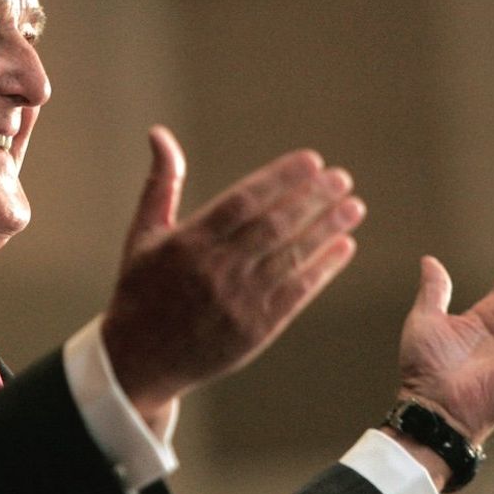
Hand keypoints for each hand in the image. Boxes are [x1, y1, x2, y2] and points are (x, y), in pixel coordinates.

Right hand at [102, 126, 365, 420]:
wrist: (140, 359)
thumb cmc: (141, 289)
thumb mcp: (142, 234)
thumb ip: (160, 183)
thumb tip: (159, 133)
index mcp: (188, 243)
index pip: (244, 201)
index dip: (281, 178)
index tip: (312, 160)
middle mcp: (215, 270)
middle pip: (274, 226)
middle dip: (313, 198)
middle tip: (342, 178)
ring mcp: (237, 301)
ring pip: (291, 257)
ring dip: (326, 229)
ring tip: (353, 206)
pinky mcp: (255, 330)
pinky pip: (297, 293)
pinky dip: (323, 268)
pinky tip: (344, 246)